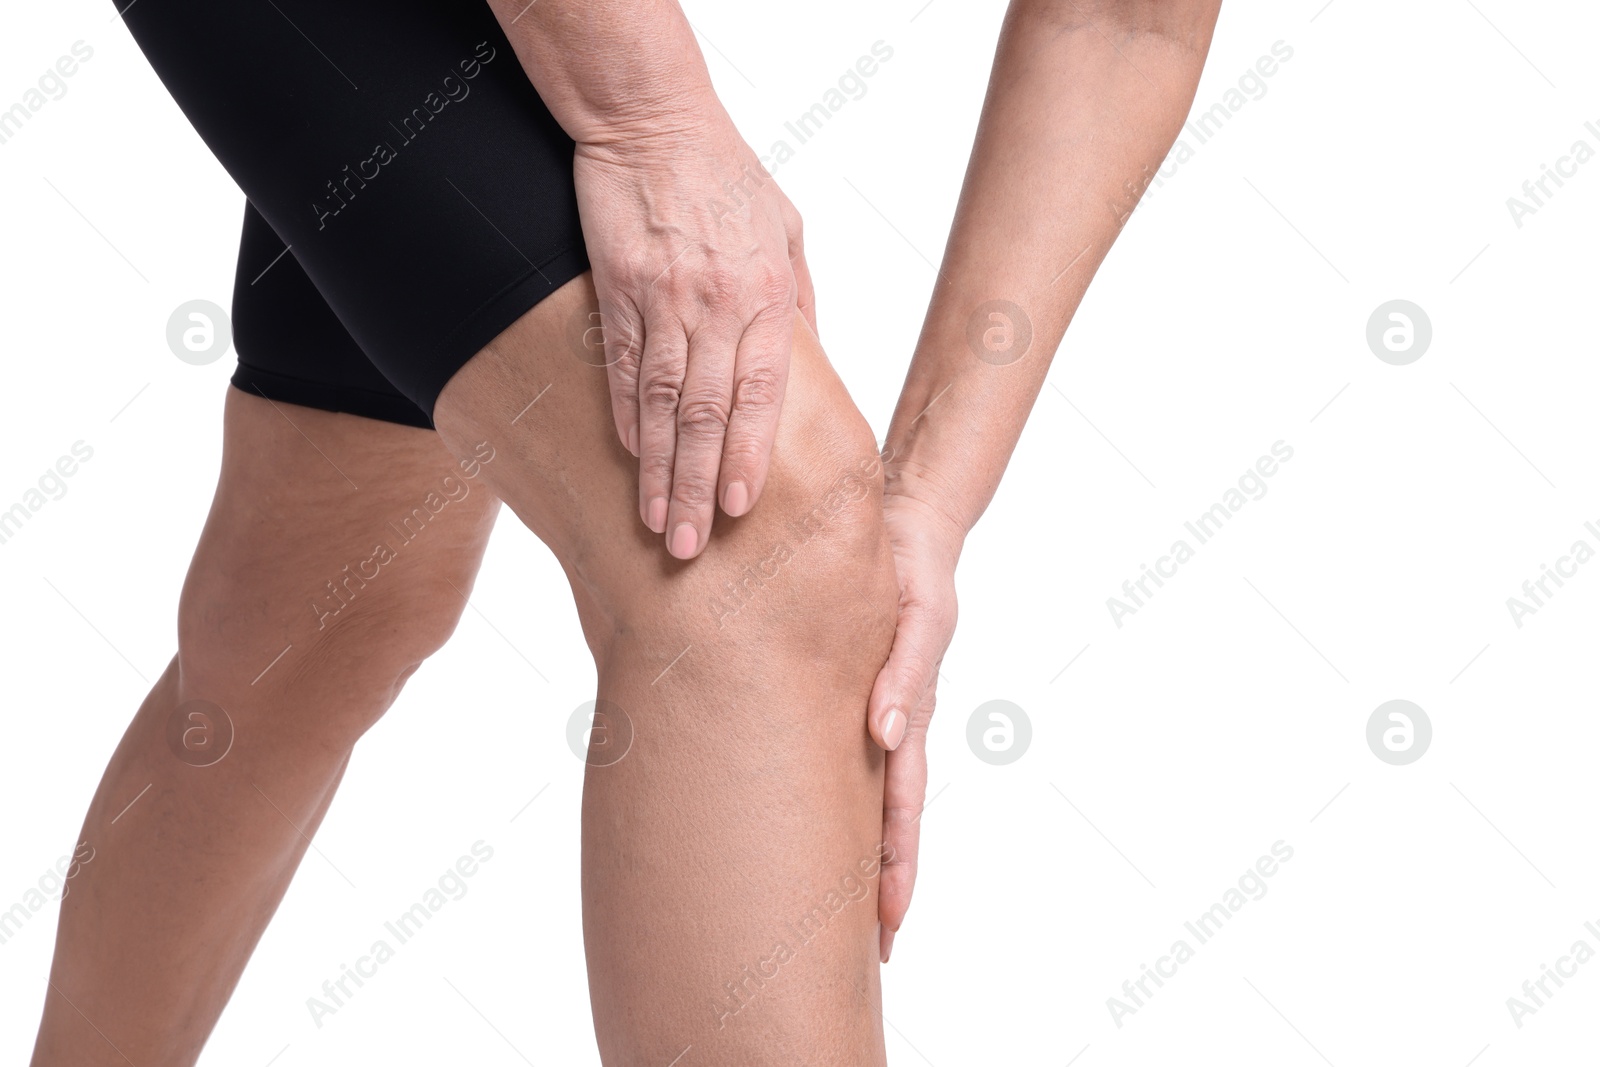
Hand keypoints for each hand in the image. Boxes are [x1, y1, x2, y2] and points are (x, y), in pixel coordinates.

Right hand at [573, 115, 815, 559]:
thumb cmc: (729, 175)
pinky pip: (622, 366)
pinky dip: (625, 416)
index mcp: (767, 295)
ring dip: (658, 468)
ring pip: (662, 403)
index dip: (747, 455)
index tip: (739, 507)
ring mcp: (663, 299)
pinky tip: (628, 458)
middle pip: (708, 414)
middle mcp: (717, 304)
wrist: (653, 117)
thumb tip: (809, 363)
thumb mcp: (787, 230)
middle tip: (691, 545)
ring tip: (657, 522)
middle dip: (699, 485)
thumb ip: (798, 302)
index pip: (760, 393)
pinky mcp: (617, 289)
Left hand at [865, 485, 965, 962]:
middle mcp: (893, 722)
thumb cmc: (918, 568)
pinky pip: (845, 750)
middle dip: (883, 882)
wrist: (907, 522)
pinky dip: (839, 796)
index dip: (896, 866)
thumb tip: (884, 733)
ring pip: (867, 793)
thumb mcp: (919, 616)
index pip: (903, 806)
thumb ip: (904, 671)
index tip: (889, 922)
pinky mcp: (855, 687)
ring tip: (848, 910)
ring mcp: (876, 708)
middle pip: (888, 818)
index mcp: (910, 713)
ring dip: (862, 850)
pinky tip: (816, 821)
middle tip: (873, 949)